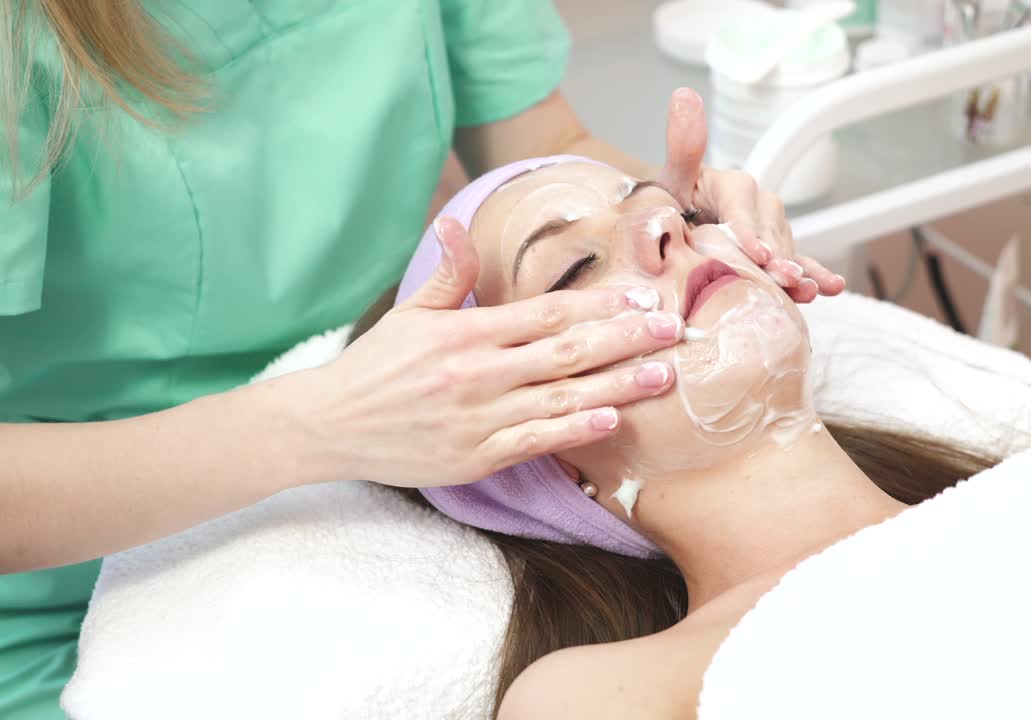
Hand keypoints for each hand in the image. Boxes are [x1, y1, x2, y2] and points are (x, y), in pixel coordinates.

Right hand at [297, 218, 682, 487]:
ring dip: (618, 386)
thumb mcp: (410, 313)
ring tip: (662, 376)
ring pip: (562, 398)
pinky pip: (536, 441)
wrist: (330, 425)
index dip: (599, 304)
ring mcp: (479, 418)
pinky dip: (574, 431)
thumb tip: (457, 223)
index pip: (547, 313)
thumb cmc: (375, 366)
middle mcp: (478, 373)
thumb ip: (448, 273)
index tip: (641, 295)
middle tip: (673, 330)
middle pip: (567, 352)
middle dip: (626, 339)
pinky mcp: (475, 457)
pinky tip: (612, 420)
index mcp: (467, 332)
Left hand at [657, 88, 845, 303]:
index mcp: (731, 185)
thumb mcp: (671, 180)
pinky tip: (831, 286)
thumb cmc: (669, 207)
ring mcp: (771, 229)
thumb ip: (683, 147)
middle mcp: (756, 204)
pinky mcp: (778, 252)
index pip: (742, 206)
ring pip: (786, 248)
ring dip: (797, 269)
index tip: (755, 252)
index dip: (749, 230)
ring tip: (802, 289)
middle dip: (774, 256)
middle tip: (778, 278)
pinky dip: (817, 274)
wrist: (671, 234)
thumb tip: (684, 94)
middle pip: (769, 231)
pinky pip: (801, 262)